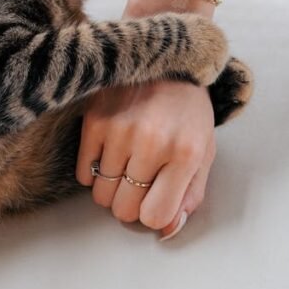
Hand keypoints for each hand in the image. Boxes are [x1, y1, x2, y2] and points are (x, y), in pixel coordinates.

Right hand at [76, 79, 215, 239]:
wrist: (166, 58)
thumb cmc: (187, 110)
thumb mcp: (204, 151)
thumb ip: (190, 195)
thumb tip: (166, 231)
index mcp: (184, 155)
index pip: (155, 215)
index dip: (153, 213)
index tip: (154, 199)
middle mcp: (151, 144)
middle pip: (124, 209)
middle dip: (131, 203)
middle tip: (139, 180)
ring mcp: (120, 131)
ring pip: (101, 194)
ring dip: (112, 187)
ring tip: (126, 163)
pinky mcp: (95, 119)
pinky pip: (84, 172)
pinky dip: (94, 170)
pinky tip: (110, 153)